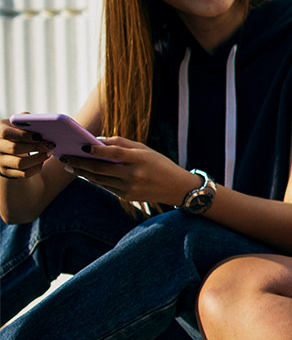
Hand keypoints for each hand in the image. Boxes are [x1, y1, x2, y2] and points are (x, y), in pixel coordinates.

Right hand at [0, 115, 52, 179]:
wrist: (6, 149)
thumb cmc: (16, 132)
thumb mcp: (16, 124)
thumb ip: (24, 119)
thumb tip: (38, 120)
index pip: (7, 133)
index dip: (24, 135)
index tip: (39, 136)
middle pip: (15, 148)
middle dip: (35, 147)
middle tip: (49, 145)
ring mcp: (0, 161)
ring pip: (20, 163)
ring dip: (38, 159)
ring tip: (47, 153)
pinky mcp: (7, 172)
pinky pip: (24, 174)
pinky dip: (36, 168)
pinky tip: (42, 161)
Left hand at [58, 137, 201, 205]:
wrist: (178, 188)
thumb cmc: (160, 164)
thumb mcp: (146, 150)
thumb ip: (122, 144)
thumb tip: (98, 142)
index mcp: (140, 159)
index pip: (114, 153)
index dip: (96, 150)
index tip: (81, 146)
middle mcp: (134, 174)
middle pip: (100, 168)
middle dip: (80, 163)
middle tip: (65, 158)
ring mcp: (130, 187)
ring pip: (99, 179)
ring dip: (83, 173)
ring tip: (71, 166)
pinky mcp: (127, 197)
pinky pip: (106, 187)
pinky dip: (95, 180)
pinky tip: (86, 174)